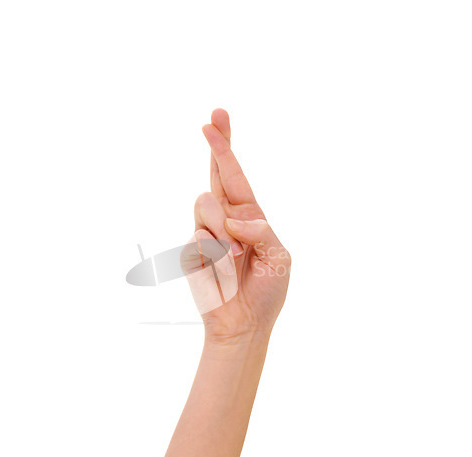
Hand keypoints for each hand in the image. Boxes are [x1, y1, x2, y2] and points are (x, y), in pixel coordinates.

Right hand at [187, 109, 290, 345]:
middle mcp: (226, 219)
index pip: (235, 176)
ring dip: (225, 229)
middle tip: (210, 120)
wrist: (245, 323)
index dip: (225, 148)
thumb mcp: (279, 256)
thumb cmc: (267, 290)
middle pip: (215, 176)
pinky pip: (199, 237)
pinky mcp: (193, 250)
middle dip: (216, 146)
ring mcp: (207, 233)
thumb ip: (260, 230)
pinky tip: (223, 273)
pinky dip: (217, 254)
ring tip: (237, 257)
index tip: (216, 118)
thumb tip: (232, 219)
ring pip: (205, 204)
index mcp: (250, 216)